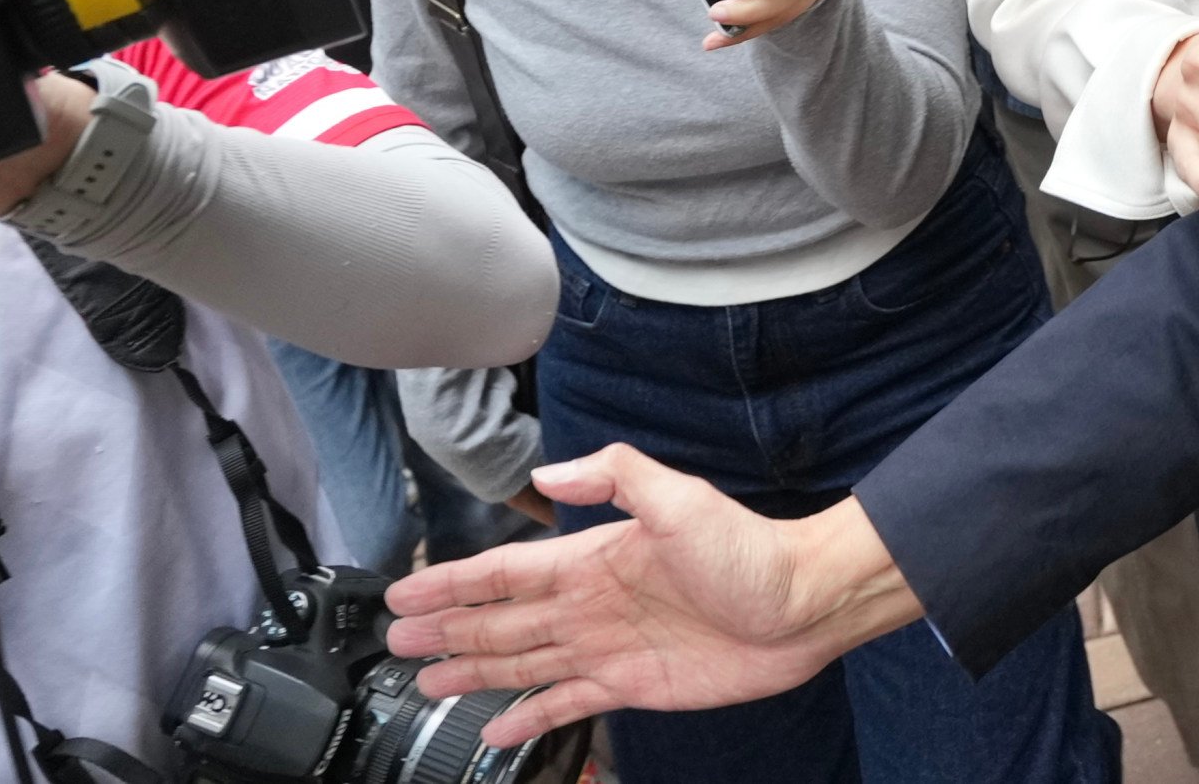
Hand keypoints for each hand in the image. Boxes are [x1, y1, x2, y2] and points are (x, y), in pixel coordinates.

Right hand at [388, 458, 924, 745]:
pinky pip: (565, 703)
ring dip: (473, 671)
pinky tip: (495, 728)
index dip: (453, 582)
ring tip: (427, 683)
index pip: (505, 571)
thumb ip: (615, 475)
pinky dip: (529, 718)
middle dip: (446, 629)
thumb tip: (551, 471)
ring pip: (521, 662)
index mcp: (593, 557)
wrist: (802, 603)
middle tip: (397, 641)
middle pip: (499, 619)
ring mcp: (606, 647)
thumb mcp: (679, 495)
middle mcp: (590, 604)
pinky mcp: (629, 686)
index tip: (407, 590)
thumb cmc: (750, 548)